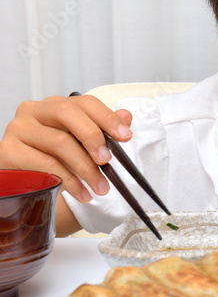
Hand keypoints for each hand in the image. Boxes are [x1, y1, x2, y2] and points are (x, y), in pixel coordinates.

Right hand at [0, 94, 132, 202]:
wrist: (20, 183)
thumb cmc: (51, 160)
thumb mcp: (78, 146)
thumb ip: (100, 130)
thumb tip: (126, 117)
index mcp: (54, 105)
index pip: (84, 102)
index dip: (107, 117)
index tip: (126, 136)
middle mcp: (33, 110)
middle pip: (68, 114)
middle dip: (93, 137)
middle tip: (108, 161)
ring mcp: (18, 129)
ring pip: (59, 142)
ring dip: (85, 168)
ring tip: (101, 188)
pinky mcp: (9, 151)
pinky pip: (45, 165)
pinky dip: (69, 181)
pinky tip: (82, 193)